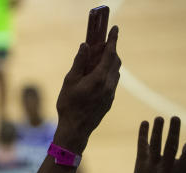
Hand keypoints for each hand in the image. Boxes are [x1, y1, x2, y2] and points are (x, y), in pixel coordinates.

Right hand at [53, 25, 120, 152]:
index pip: (110, 54)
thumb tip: (85, 46)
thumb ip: (79, 63)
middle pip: (116, 61)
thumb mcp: (69, 82)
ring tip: (99, 61)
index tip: (115, 29)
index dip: (113, 40)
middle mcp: (109, 84)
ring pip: (115, 72)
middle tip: (103, 46)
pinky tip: (98, 77)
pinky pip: (112, 82)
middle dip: (111, 51)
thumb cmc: (69, 106)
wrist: (75, 130)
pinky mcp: (110, 101)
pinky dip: (108, 74)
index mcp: (99, 78)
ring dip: (110, 63)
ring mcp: (111, 93)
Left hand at [130, 116, 185, 172]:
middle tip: (175, 117)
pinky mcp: (140, 165)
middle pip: (170, 147)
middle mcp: (166, 169)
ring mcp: (152, 167)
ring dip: (157, 130)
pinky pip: (142, 147)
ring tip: (159, 118)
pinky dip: (143, 134)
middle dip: (173, 132)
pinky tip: (145, 123)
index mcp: (180, 172)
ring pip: (154, 146)